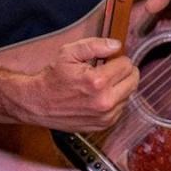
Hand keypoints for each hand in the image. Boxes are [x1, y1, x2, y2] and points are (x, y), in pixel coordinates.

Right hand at [22, 37, 139, 131]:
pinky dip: (114, 100)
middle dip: (123, 71)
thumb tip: (116, 45)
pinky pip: (120, 108)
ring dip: (119, 86)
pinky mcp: (103, 125)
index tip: (107, 60)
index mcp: (98, 82)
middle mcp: (104, 102)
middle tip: (107, 69)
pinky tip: (98, 96)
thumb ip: (95, 45)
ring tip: (99, 84)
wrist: (37, 103)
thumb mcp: (69, 53)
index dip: (118, 59)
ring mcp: (105, 117)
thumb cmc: (52, 78)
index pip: (126, 65)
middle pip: (133, 80)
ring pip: (129, 94)